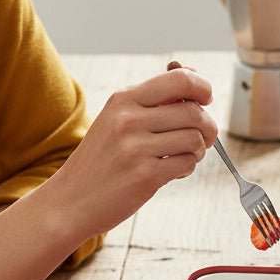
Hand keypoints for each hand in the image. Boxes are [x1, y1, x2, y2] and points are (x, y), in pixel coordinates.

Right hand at [44, 65, 216, 238]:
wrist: (71, 200)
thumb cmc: (101, 160)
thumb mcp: (117, 120)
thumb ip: (154, 102)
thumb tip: (196, 79)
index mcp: (123, 99)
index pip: (180, 79)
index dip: (203, 87)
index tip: (206, 99)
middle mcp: (128, 119)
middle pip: (194, 111)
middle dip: (207, 127)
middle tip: (202, 138)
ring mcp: (136, 147)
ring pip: (195, 138)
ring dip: (198, 150)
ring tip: (183, 157)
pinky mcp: (145, 175)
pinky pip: (187, 163)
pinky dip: (187, 168)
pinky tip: (171, 172)